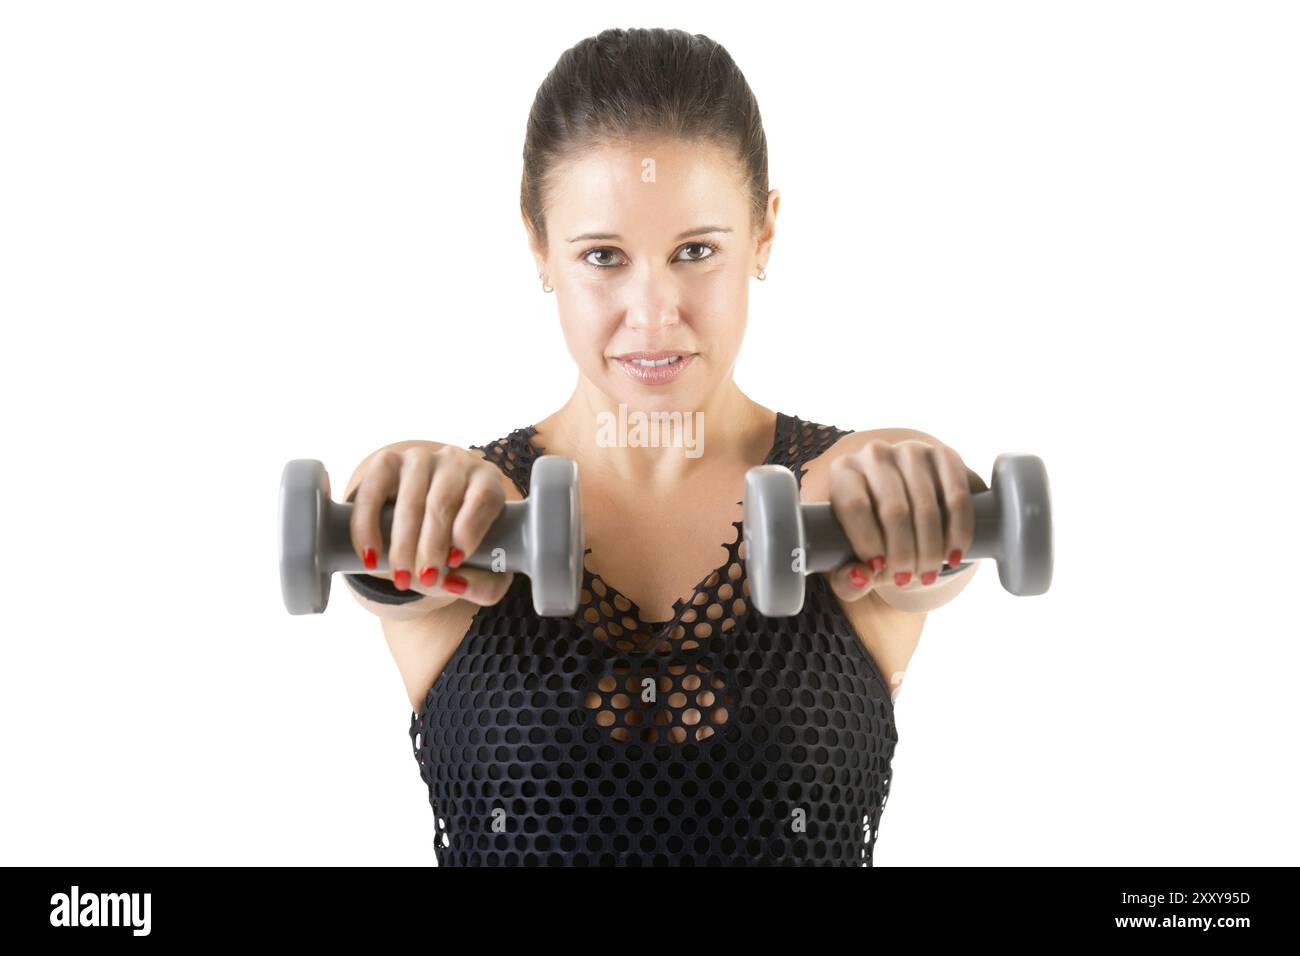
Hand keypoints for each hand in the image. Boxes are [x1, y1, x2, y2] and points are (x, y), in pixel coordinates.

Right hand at [349, 444, 514, 606]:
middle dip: (432, 547)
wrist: (423, 524)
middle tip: (426, 580)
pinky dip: (367, 527)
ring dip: (403, 544)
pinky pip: (372, 493)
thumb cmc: (460, 546)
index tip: (455, 561)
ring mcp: (419, 458)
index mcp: (487, 482)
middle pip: (442, 503)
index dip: (470, 529)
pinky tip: (371, 556)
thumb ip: (484, 585)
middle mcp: (456, 462)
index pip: (484, 499)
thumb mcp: (484, 569)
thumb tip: (455, 584)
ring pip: (410, 501)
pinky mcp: (386, 462)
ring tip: (402, 578)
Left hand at [824, 439, 987, 601]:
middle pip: (893, 510)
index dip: (868, 542)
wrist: (907, 507)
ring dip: (931, 549)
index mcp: (844, 472)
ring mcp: (912, 451)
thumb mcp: (847, 558)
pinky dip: (958, 531)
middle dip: (903, 554)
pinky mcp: (944, 455)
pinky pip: (957, 496)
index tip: (880, 569)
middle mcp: (875, 454)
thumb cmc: (869, 535)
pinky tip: (953, 554)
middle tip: (907, 579)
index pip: (854, 506)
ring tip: (928, 573)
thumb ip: (845, 577)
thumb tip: (861, 576)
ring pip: (926, 506)